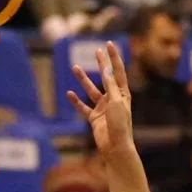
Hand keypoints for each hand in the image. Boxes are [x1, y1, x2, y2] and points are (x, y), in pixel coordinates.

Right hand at [67, 40, 133, 158]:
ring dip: (84, 80)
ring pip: (91, 90)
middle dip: (101, 64)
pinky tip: (69, 93)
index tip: (109, 45)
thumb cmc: (120, 124)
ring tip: (74, 67)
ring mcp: (103, 108)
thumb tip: (106, 70)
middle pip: (105, 78)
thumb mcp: (116, 101)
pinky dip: (76, 101)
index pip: (118, 72)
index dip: (114, 58)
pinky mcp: (94, 118)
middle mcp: (113, 99)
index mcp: (123, 94)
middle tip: (96, 51)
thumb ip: (110, 86)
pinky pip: (83, 107)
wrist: (115, 147)